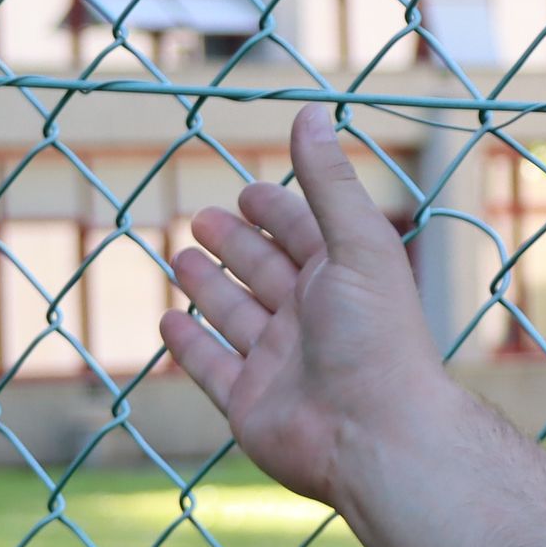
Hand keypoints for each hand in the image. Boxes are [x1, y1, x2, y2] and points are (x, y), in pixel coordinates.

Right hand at [159, 107, 452, 513]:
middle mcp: (311, 320)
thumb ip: (329, 183)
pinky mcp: (250, 405)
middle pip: (265, 271)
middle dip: (235, 244)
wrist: (375, 436)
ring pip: (234, 316)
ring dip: (208, 287)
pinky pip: (213, 368)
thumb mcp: (358, 244)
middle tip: (201, 218)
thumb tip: (310, 111)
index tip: (247, 191)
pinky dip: (191, 344)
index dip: (275, 210)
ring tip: (179, 258)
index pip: (303, 234)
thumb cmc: (376, 337)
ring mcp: (279, 364)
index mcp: (342, 279)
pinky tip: (169, 321)